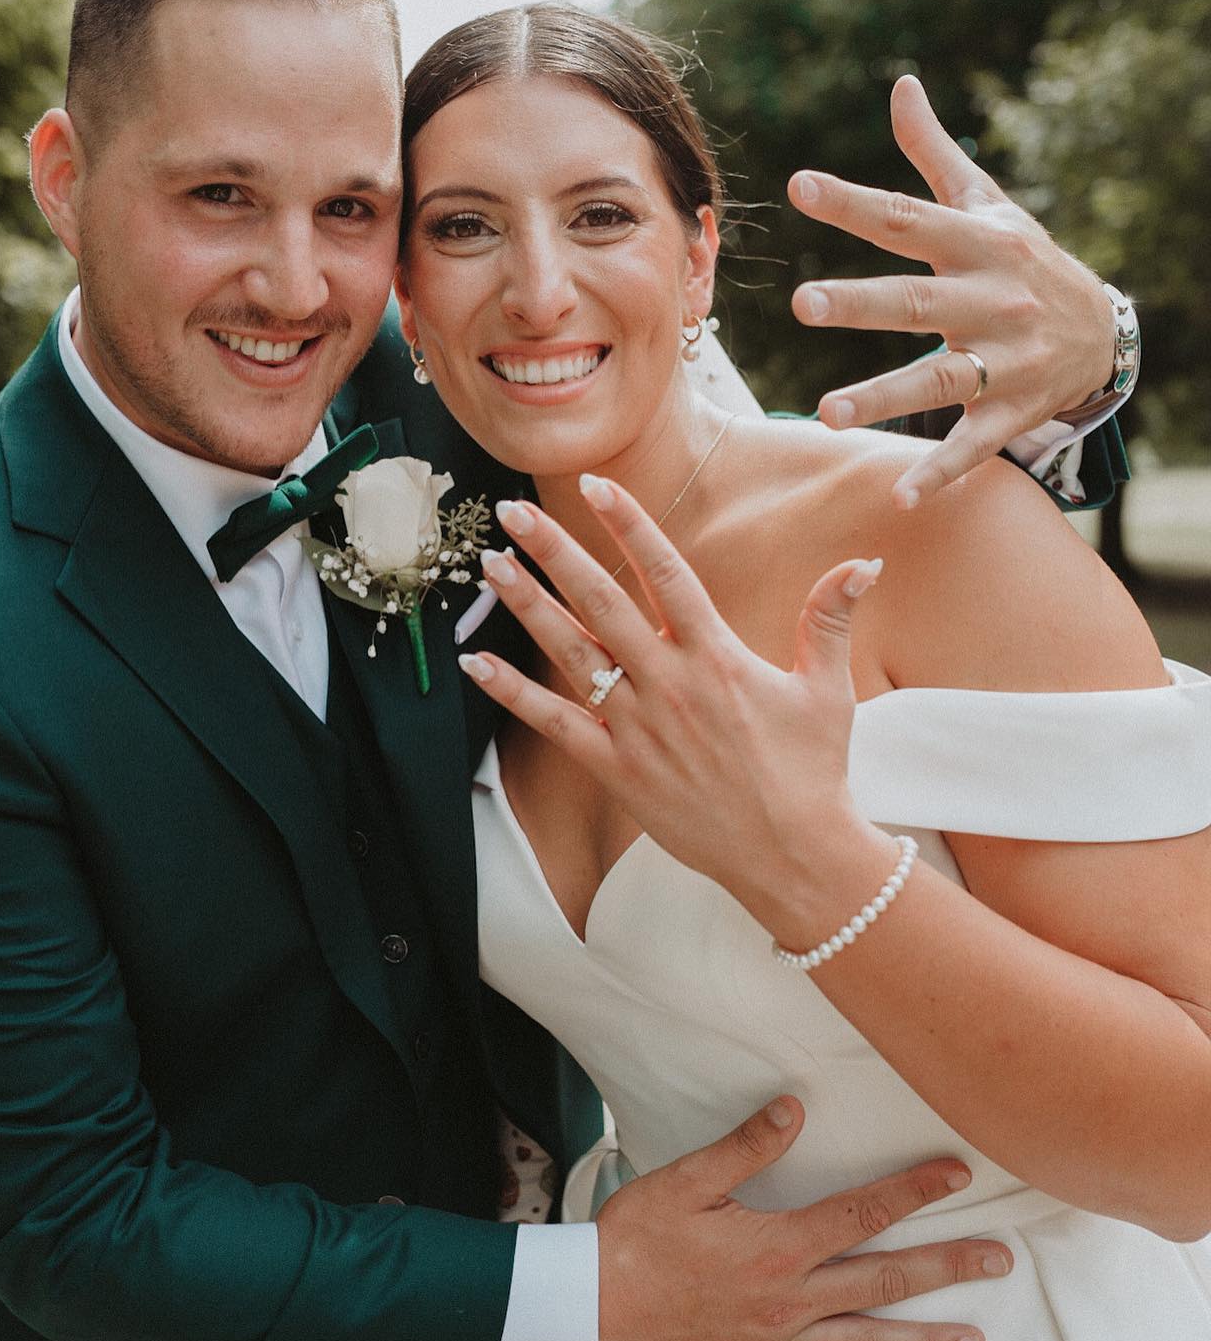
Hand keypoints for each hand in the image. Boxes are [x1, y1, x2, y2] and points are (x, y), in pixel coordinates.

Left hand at [466, 486, 891, 945]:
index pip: (665, 573)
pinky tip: (476, 662)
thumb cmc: (813, 772)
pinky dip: (514, 693)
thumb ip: (829, 620)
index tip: (594, 484)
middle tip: (513, 511)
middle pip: (602, 601)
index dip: (628, 525)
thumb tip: (863, 562)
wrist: (793, 856)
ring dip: (528, 606)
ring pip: (571, 653)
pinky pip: (554, 724)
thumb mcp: (827, 690)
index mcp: (717, 656)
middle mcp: (670, 684)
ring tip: (491, 565)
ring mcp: (638, 727)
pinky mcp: (617, 769)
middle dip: (555, 551)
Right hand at [597, 1096, 1011, 1340]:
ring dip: (924, 1339)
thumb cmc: (637, 1237)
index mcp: (779, 1246)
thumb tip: (796, 1108)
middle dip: (947, 1268)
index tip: (958, 1174)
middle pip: (884, 1280)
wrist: (595, 1306)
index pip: (863, 1212)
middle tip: (1000, 1260)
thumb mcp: (688, 1179)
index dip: (913, 1190)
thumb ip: (747, 1145)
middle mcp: (791, 1299)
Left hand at [789, 75, 1113, 507]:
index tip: (798, 187)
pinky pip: (972, 446)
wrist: (1103, 333)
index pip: (904, 220)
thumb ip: (934, 154)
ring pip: (938, 380)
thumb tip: (900, 84)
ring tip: (826, 414)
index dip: (853, 204)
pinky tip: (901, 497)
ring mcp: (1003, 360)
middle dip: (861, 303)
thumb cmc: (1023, 262)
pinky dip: (939, 473)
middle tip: (804, 303)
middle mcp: (990, 301)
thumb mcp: (988, 205)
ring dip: (883, 398)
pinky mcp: (1011, 413)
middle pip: (916, 302)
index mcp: (976, 245)